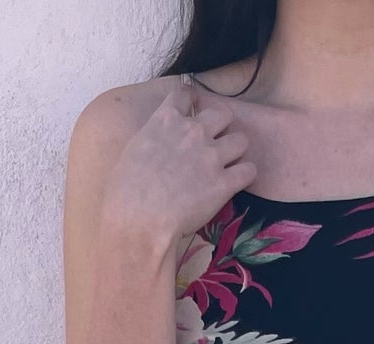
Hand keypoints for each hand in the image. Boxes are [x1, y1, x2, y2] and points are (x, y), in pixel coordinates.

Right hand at [101, 75, 255, 253]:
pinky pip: (249, 171)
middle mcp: (193, 132)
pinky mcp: (224, 183)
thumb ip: (151, 140)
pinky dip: (246, 175)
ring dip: (237, 150)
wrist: (140, 217)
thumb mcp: (132, 151)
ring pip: (241, 140)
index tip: (194, 107)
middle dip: (221, 125)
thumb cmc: (125, 190)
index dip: (191, 100)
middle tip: (215, 141)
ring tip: (230, 162)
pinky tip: (238, 181)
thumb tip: (156, 146)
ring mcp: (211, 156)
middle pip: (222, 113)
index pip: (185, 95)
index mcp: (166, 120)